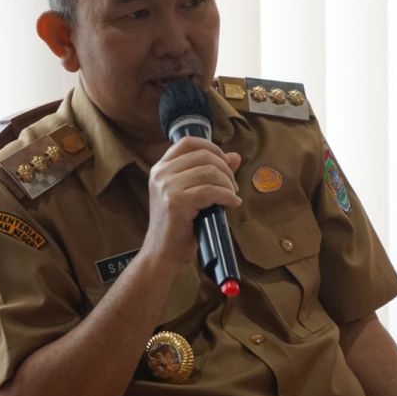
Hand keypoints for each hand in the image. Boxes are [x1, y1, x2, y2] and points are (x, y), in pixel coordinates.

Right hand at [141, 137, 241, 266]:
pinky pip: (211, 191)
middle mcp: (161, 173)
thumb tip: (235, 156)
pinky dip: (227, 196)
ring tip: (231, 196)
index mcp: (161, 168)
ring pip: (209, 172)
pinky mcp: (176, 202)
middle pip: (204, 155)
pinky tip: (232, 204)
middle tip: (232, 186)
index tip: (225, 162)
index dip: (212, 147)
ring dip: (228, 184)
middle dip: (225, 169)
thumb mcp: (193, 194)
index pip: (188, 142)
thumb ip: (210, 173)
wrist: (162, 254)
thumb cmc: (178, 226)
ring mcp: (166, 187)